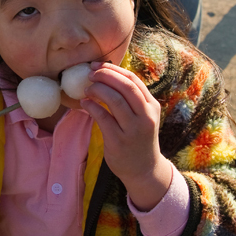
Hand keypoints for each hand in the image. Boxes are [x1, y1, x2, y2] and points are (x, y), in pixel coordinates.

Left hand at [80, 62, 171, 210]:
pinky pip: (103, 118)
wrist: (144, 169)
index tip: (98, 65)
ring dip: (98, 90)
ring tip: (87, 89)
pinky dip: (92, 107)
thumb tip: (106, 76)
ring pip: (115, 100)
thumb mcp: (143, 117)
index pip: (133, 80)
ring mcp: (133, 130)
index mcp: (151, 106)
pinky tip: (84, 103)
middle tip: (90, 74)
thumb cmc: (138, 139)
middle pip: (126, 87)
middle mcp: (145, 116)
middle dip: (105, 76)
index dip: (114, 69)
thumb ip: (130, 100)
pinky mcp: (119, 141)